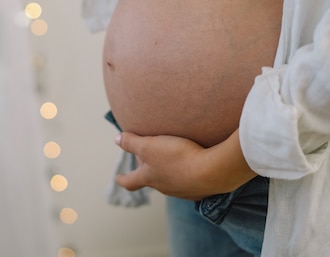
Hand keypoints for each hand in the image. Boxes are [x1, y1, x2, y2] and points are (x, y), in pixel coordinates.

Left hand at [114, 129, 256, 199]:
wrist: (213, 171)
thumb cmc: (178, 158)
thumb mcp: (150, 146)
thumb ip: (132, 142)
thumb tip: (116, 139)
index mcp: (150, 178)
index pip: (131, 181)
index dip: (123, 179)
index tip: (118, 178)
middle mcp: (165, 187)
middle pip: (152, 179)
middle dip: (147, 169)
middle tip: (146, 157)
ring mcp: (184, 190)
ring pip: (171, 180)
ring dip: (168, 169)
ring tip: (172, 157)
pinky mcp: (202, 188)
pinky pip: (190, 180)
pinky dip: (187, 171)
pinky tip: (193, 163)